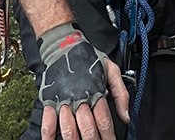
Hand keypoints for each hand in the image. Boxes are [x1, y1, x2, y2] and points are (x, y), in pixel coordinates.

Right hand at [37, 22, 128, 138]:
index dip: (108, 136)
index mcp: (95, 92)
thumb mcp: (111, 70)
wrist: (64, 44)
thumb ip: (121, 94)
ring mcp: (64, 101)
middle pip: (88, 129)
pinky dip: (49, 137)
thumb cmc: (88, 58)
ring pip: (69, 130)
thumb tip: (126, 116)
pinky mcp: (50, 101)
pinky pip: (48, 123)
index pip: (104, 121)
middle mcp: (80, 99)